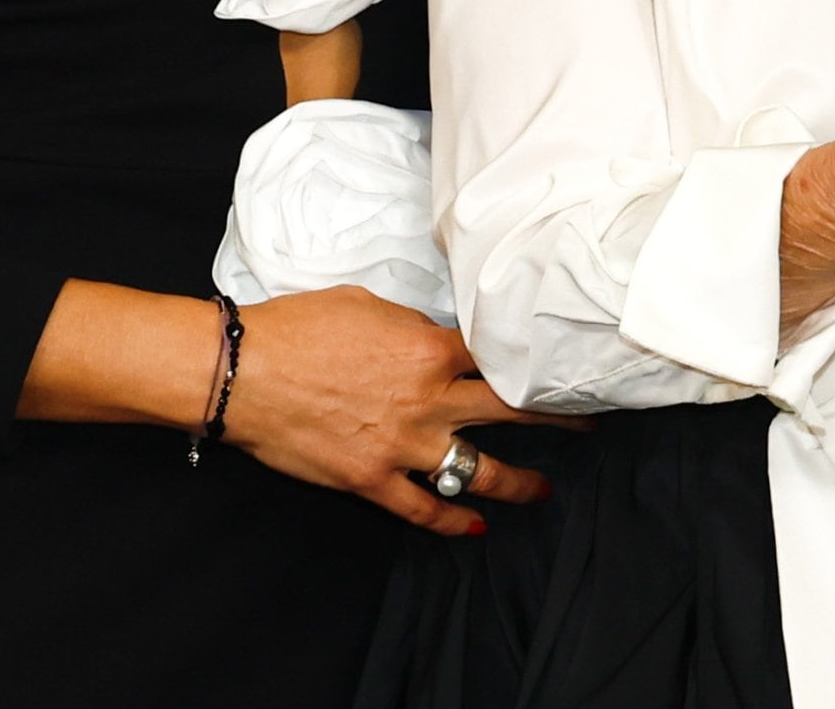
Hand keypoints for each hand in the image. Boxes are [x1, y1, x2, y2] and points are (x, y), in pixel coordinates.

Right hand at [221, 284, 582, 533]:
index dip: (534, 358)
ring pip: (479, 470)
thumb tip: (433, 337)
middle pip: (510, 410)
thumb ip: (412, 327)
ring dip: (518, 482)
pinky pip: (423, 508)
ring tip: (544, 488)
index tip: (562, 362)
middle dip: (557, 417)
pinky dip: (452, 522)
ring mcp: (403, 445)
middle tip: (590, 420)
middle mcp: (428, 399)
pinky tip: (475, 528)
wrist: (245, 372)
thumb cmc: (300, 327)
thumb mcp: (368, 306)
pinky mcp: (373, 480)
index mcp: (430, 349)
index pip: (498, 354)